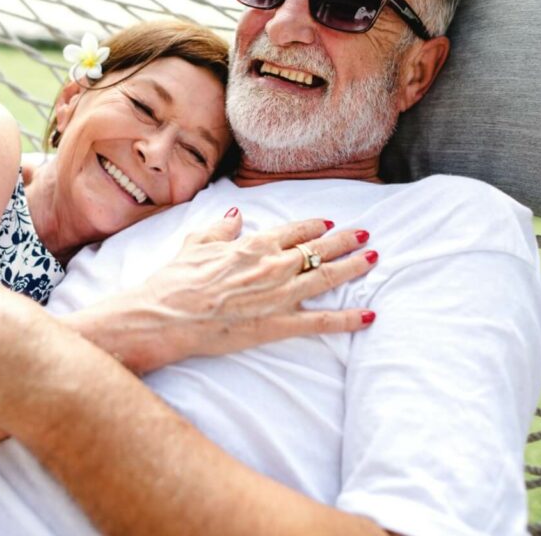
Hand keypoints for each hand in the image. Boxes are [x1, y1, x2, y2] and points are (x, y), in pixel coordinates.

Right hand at [72, 210, 377, 372]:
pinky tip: (369, 315)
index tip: (327, 223)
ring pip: (326, 278)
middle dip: (344, 241)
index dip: (313, 226)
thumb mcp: (196, 243)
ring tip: (374, 258)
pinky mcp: (277, 325)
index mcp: (253, 244)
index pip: (293, 230)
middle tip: (365, 234)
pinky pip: (320, 321)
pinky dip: (347, 319)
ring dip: (353, 267)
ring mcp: (278, 295)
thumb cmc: (175, 280)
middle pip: (317, 249)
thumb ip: (221, 229)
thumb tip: (235, 216)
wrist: (166, 315)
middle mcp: (272, 266)